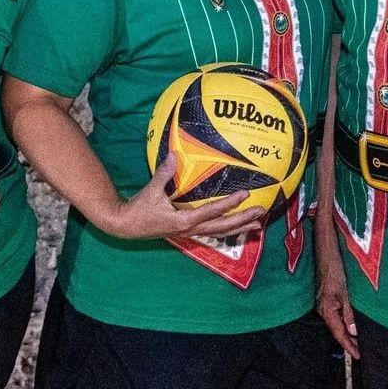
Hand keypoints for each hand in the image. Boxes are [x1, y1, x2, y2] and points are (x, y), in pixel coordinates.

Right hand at [102, 159, 264, 240]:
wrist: (125, 227)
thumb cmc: (138, 209)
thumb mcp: (151, 191)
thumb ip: (164, 173)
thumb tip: (174, 154)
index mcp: (183, 221)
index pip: (212, 212)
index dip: (230, 203)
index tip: (245, 194)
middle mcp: (190, 230)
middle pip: (222, 227)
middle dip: (243, 220)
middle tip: (262, 212)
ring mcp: (189, 234)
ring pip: (219, 233)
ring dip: (239, 227)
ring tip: (257, 224)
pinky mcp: (187, 233)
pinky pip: (212, 231)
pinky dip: (226, 229)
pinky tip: (235, 226)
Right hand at [316, 241, 360, 358]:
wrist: (326, 253)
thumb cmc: (335, 270)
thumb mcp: (345, 293)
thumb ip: (349, 313)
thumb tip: (353, 332)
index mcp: (326, 310)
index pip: (339, 334)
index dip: (348, 346)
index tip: (358, 356)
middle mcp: (323, 310)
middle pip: (336, 331)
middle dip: (348, 342)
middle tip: (360, 352)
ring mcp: (323, 304)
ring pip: (336, 323)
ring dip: (346, 333)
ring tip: (358, 342)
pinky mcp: (326, 298)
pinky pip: (335, 315)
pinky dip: (344, 323)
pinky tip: (350, 324)